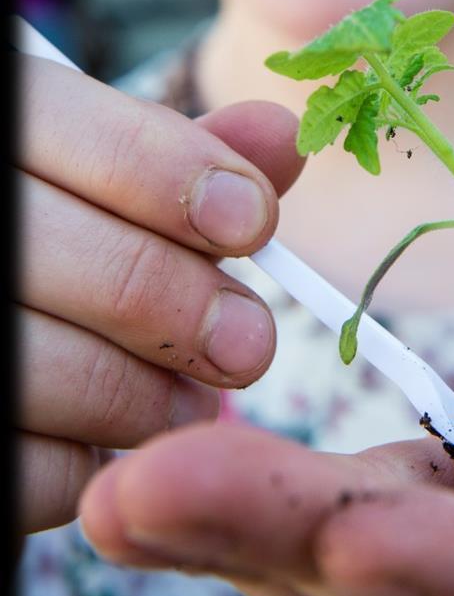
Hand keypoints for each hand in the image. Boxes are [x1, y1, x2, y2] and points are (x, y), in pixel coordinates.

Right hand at [16, 52, 304, 534]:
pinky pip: (31, 468)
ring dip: (150, 400)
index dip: (183, 180)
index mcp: (5, 127)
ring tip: (187, 400)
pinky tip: (100, 434)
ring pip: (62, 376)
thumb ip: (177, 156)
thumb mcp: (92, 168)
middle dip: (195, 313)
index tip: (254, 221)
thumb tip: (284, 139)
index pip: (93, 138)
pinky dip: (84, 460)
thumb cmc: (43, 230)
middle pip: (108, 272)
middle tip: (250, 345)